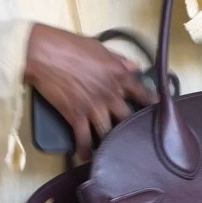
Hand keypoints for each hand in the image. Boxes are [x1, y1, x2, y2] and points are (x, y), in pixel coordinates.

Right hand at [25, 25, 153, 160]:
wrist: (44, 53)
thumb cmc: (70, 45)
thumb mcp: (100, 48)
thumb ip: (120, 60)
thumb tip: (136, 66)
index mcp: (119, 75)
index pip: (143, 94)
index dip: (152, 105)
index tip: (157, 113)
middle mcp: (110, 94)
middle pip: (128, 118)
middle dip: (131, 128)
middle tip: (132, 137)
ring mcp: (93, 107)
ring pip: (109, 133)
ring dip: (110, 143)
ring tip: (111, 151)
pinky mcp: (75, 115)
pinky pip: (84, 139)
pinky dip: (85, 150)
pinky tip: (85, 157)